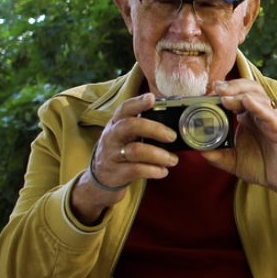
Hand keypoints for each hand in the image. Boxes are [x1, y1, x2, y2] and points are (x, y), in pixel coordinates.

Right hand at [71, 93, 178, 223]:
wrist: (101, 178)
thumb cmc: (121, 151)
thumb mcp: (126, 136)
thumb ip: (143, 128)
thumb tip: (175, 125)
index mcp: (116, 124)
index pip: (125, 108)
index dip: (138, 102)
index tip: (151, 98)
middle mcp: (112, 137)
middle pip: (130, 126)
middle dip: (155, 129)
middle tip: (172, 136)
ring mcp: (112, 155)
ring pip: (136, 150)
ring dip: (159, 155)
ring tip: (173, 160)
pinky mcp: (116, 173)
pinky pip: (137, 170)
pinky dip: (154, 170)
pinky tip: (163, 171)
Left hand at [200, 79, 276, 202]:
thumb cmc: (263, 167)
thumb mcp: (233, 161)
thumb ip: (216, 155)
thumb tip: (198, 150)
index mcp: (249, 118)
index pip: (238, 96)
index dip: (225, 91)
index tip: (210, 90)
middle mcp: (261, 115)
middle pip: (250, 90)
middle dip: (233, 86)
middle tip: (216, 88)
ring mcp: (273, 121)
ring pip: (260, 97)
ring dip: (241, 94)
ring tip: (225, 97)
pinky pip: (271, 115)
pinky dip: (259, 107)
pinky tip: (247, 102)